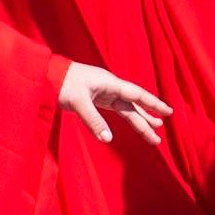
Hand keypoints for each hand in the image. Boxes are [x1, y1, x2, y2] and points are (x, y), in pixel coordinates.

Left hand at [57, 61, 172, 145]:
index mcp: (110, 83)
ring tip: (153, 133)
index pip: (137, 95)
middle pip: (133, 106)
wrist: (44, 74)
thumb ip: (93, 121)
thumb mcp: (77, 102)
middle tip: (160, 135)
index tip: (169, 111)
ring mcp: (103, 93)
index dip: (153, 104)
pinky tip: (131, 126)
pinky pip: (115, 110)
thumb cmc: (61, 83)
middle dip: (147, 120)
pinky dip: (125, 118)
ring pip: (126, 109)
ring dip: (139, 121)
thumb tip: (108, 139)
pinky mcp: (95, 98)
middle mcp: (110, 87)